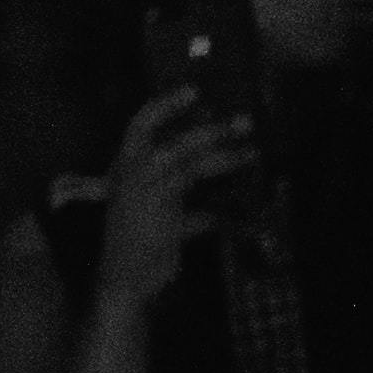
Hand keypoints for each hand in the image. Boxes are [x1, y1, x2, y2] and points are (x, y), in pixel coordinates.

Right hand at [97, 87, 259, 316]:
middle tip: (244, 121)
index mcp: (125, 168)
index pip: (140, 125)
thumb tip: (217, 205)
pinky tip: (245, 204)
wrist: (120, 281)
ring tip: (252, 153)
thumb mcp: (157, 214)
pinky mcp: (166, 219)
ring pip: (193, 166)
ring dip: (226, 157)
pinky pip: (205, 205)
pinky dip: (226, 207)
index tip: (194, 91)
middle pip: (178, 143)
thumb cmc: (134, 247)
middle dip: (214, 131)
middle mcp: (133, 176)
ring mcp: (148, 196)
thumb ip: (187, 205)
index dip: (166, 105)